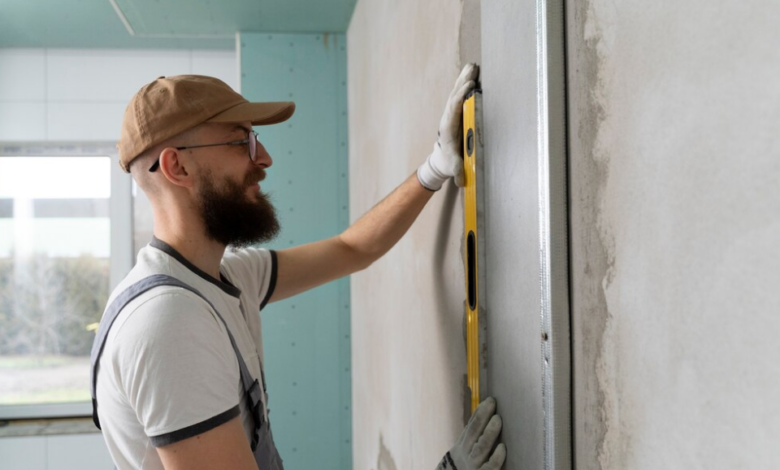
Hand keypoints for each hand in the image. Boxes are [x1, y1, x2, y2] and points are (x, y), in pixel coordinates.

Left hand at [417, 63, 479, 190]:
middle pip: (455, 95)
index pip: (454, 108)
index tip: (470, 87)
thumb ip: (458, 172)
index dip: (461, 97)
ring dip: (464, 79)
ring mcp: (451, 114)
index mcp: (448, 128)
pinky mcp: (455, 113)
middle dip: (463, 82)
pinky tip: (471, 74)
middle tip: (472, 68)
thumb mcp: (454, 169)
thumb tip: (461, 180)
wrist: (440, 161)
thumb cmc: (449, 163)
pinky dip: (464, 84)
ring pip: (456, 93)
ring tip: (472, 66)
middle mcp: (448, 118)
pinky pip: (459, 96)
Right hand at [436, 397, 505, 469]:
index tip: (490, 400)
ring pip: (480, 447)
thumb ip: (475, 434)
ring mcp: (473, 465)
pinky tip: (503, 448)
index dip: (480, 412)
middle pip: (474, 432)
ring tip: (497, 420)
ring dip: (489, 432)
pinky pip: (489, 467)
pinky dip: (496, 457)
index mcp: (463, 444)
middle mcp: (467, 453)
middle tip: (492, 404)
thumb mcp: (466, 449)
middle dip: (483, 417)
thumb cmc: (466, 464)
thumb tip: (489, 412)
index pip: (471, 425)